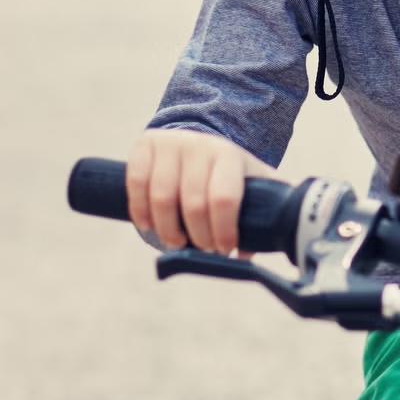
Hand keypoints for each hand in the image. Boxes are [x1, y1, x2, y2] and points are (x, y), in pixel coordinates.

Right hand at [125, 130, 281, 254]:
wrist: (198, 144)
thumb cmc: (227, 174)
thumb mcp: (253, 185)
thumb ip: (262, 216)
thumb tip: (244, 256)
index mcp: (229, 156)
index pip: (224, 198)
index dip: (222, 230)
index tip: (223, 249)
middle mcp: (200, 145)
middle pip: (193, 203)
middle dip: (198, 236)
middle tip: (203, 250)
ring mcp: (170, 144)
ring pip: (162, 197)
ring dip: (167, 230)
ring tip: (176, 243)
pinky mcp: (144, 146)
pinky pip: (136, 184)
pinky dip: (140, 211)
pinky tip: (148, 226)